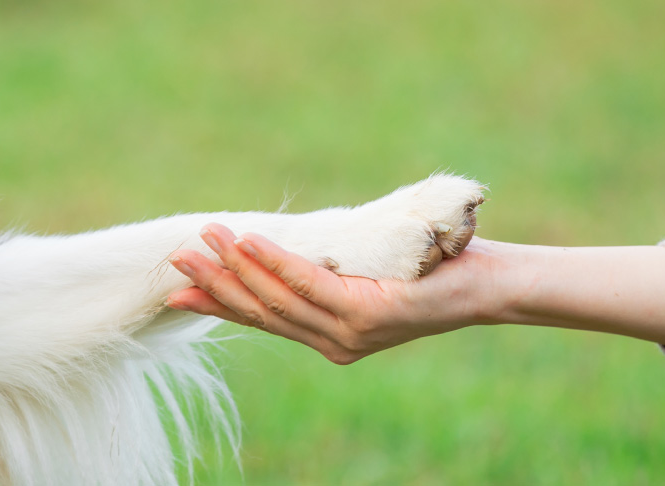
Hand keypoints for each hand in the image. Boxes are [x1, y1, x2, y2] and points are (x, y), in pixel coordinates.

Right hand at [166, 224, 498, 363]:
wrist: (487, 284)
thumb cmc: (431, 272)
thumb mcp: (367, 272)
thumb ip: (330, 272)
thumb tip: (286, 246)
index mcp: (333, 338)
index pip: (265, 321)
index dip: (220, 304)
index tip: (179, 290)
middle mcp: (337, 343)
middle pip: (261, 313)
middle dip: (215, 286)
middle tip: (176, 258)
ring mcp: (351, 332)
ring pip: (278, 300)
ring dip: (236, 269)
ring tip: (203, 241)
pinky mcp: (368, 313)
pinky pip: (310, 284)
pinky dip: (274, 262)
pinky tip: (248, 242)